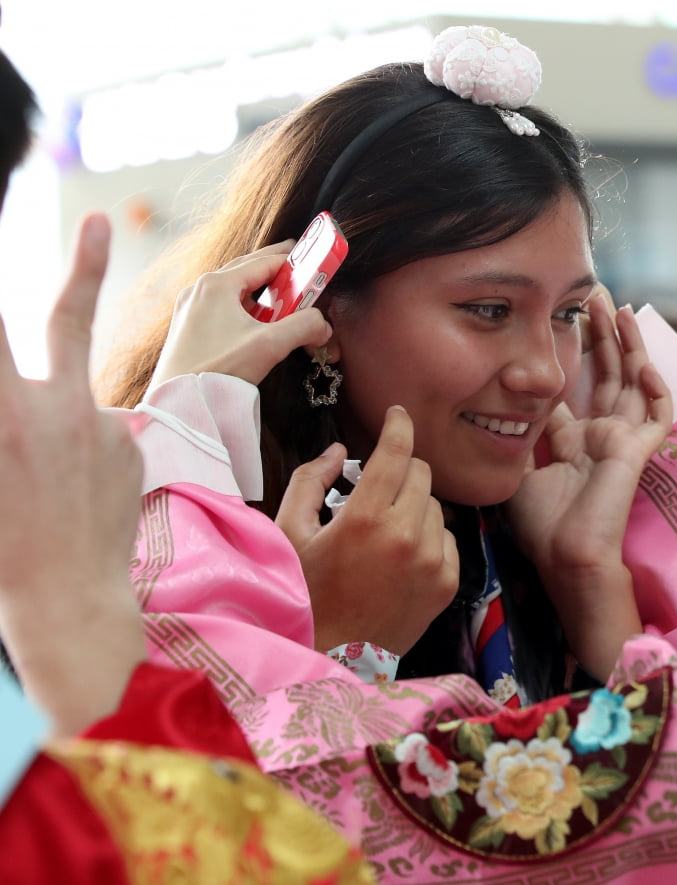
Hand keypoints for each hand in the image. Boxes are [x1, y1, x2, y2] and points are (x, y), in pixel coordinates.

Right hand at [0, 213, 146, 734]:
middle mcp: (53, 409)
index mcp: (1, 414)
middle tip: (103, 222)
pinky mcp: (135, 448)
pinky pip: (101, 428)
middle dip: (84, 268)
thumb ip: (3, 411)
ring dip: (86, 373)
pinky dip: (84, 444)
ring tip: (94, 320)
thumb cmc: (4, 541)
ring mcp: (104, 426)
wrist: (66, 600)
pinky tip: (78, 488)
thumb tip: (14, 382)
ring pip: (88, 378)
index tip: (5, 228)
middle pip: (66, 319)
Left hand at [149, 241, 331, 389]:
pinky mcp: (189, 326)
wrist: (181, 401)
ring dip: (261, 293)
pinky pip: (223, 307)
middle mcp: (200, 290)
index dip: (292, 263)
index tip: (311, 264)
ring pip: (234, 290)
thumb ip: (303, 327)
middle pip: (247, 271)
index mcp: (217, 285)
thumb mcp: (269, 345)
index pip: (263, 262)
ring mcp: (191, 308)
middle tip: (299, 273)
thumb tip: (322, 326)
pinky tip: (257, 325)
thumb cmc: (217, 370)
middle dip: (276, 273)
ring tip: (282, 302)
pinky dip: (245, 308)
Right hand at [275, 406, 458, 653]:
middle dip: (400, 471)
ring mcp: (430, 561)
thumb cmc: (304, 593)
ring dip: (412, 505)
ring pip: (434, 506)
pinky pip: (447, 538)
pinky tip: (401, 554)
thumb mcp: (290, 533)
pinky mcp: (446, 584)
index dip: (398, 425)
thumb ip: (311, 481)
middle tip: (376, 490)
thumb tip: (341, 450)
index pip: (396, 452)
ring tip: (384, 529)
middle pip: (420, 474)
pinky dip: (428, 536)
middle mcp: (405, 536)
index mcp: (364, 519)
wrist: (333, 656)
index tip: (397, 414)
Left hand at [506, 301, 672, 678]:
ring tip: (620, 309)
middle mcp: (600, 435)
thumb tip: (509, 399)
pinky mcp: (638, 450)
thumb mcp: (521, 467)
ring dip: (628, 346)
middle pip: (607, 375)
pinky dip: (655, 388)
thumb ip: (522, 432)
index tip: (564, 320)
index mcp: (572, 441)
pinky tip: (642, 362)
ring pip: (634, 383)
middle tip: (596, 297)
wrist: (566, 557)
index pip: (576, 387)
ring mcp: (622, 441)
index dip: (572, 355)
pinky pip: (657, 414)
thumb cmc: (542, 525)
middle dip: (602, 335)